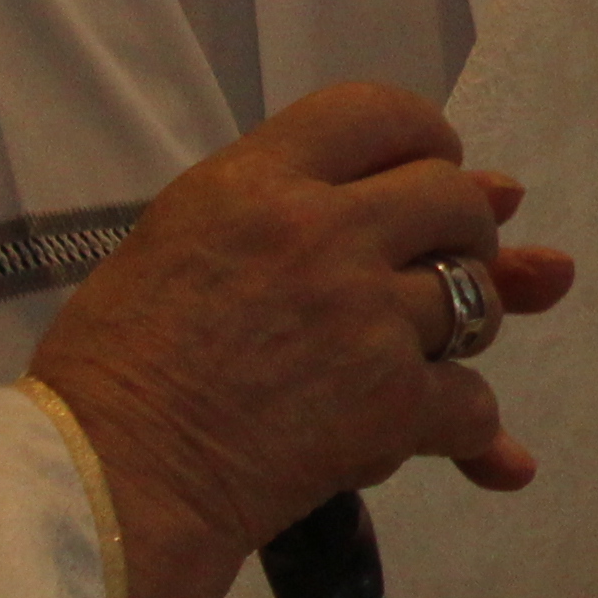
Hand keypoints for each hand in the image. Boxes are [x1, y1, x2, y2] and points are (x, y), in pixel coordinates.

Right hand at [27, 83, 574, 597]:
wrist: (101, 484)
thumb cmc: (116, 367)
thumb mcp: (182, 242)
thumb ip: (307, 204)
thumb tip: (496, 191)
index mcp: (254, 182)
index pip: (382, 113)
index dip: (424, 142)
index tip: (422, 177)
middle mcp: (321, 232)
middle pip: (452, 198)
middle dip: (458, 235)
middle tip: (418, 276)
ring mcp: (363, 315)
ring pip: (475, 296)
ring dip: (458, 329)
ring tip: (401, 357)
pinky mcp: (389, 401)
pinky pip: (473, 401)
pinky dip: (464, 427)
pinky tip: (432, 432)